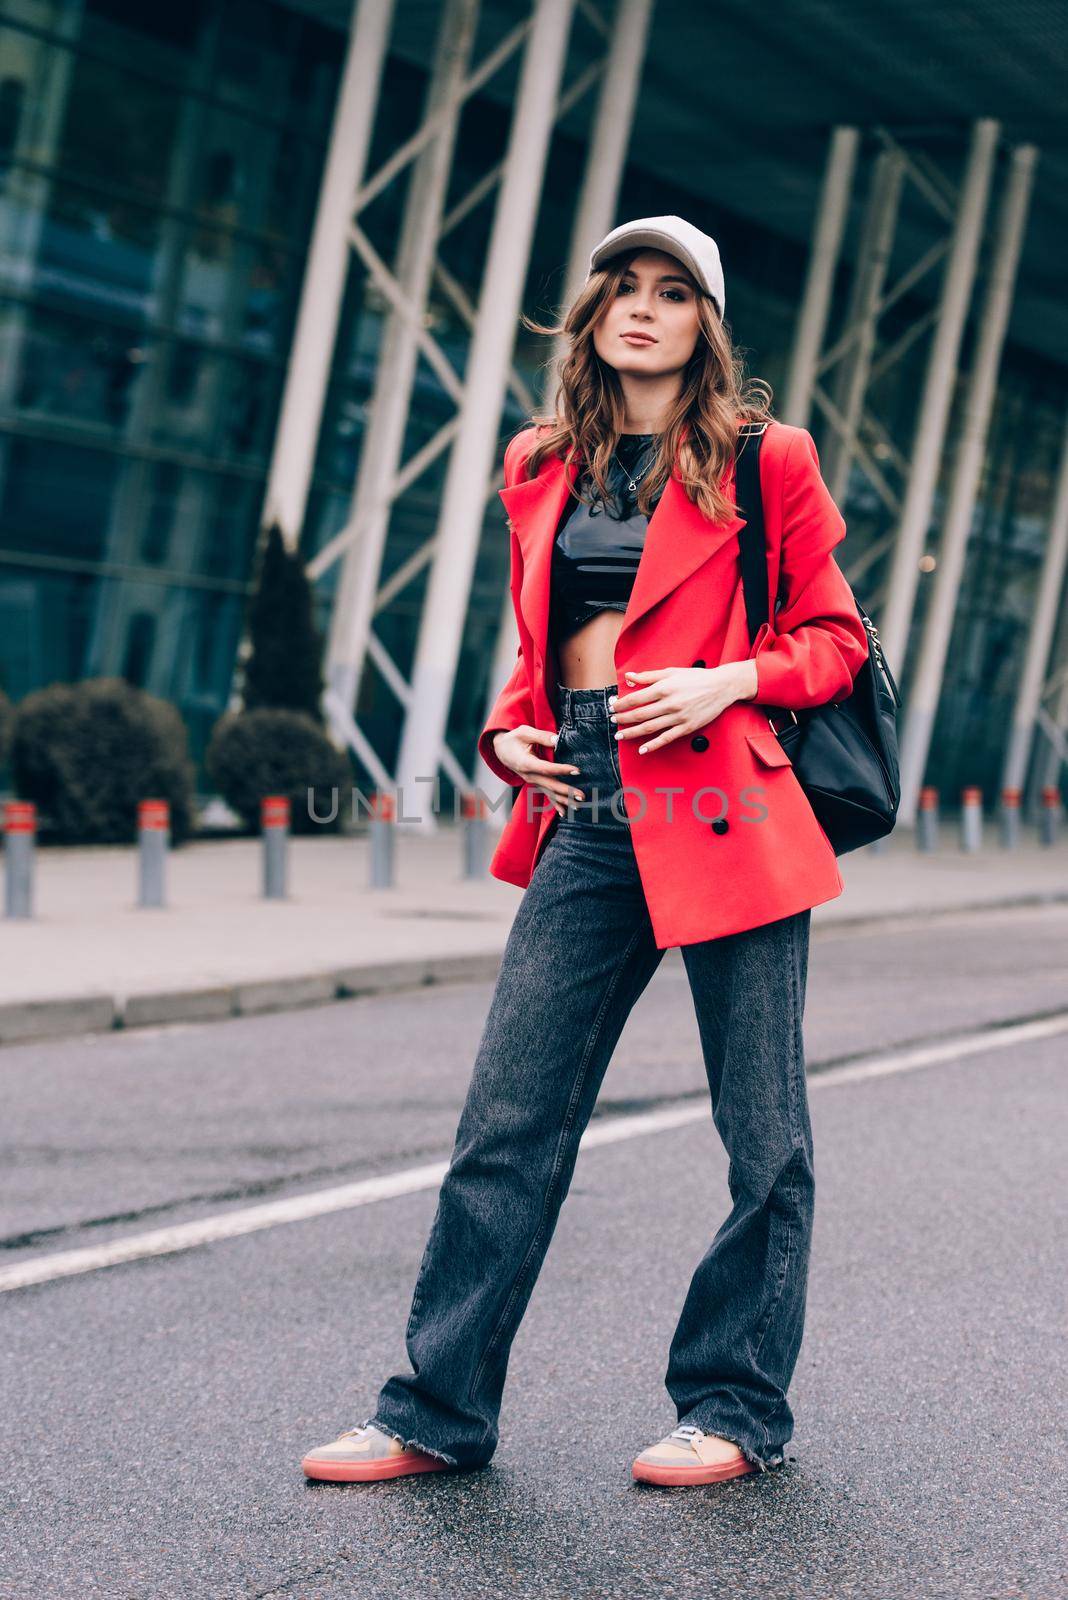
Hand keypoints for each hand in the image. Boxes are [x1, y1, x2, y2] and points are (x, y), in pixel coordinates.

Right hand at [492, 727, 584, 817]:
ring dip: (564, 800)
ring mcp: (531, 781)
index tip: (576, 770)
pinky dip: (555, 804)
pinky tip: (564, 812)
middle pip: (549, 785)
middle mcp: (528, 776)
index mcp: (525, 763)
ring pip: (549, 793)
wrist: (500, 750)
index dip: (561, 770)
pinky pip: (546, 794)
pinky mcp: (534, 783)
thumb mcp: (524, 732)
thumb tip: (557, 740)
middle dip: (566, 791)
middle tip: (581, 796)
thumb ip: (541, 736)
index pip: (546, 769)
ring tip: (578, 806)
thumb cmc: (513, 740)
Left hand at [608, 663, 757, 753]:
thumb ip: (648, 676)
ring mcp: (678, 717)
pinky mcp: (687, 727)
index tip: (613, 707)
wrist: (722, 687)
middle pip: (640, 715)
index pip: (636, 699)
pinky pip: (667, 738)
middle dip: (623, 719)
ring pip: (650, 728)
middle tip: (613, 721)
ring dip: (632, 733)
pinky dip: (653, 745)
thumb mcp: (671, 672)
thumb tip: (629, 677)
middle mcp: (669, 703)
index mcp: (664, 688)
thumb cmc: (696, 677)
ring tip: (620, 735)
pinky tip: (642, 749)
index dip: (621, 705)